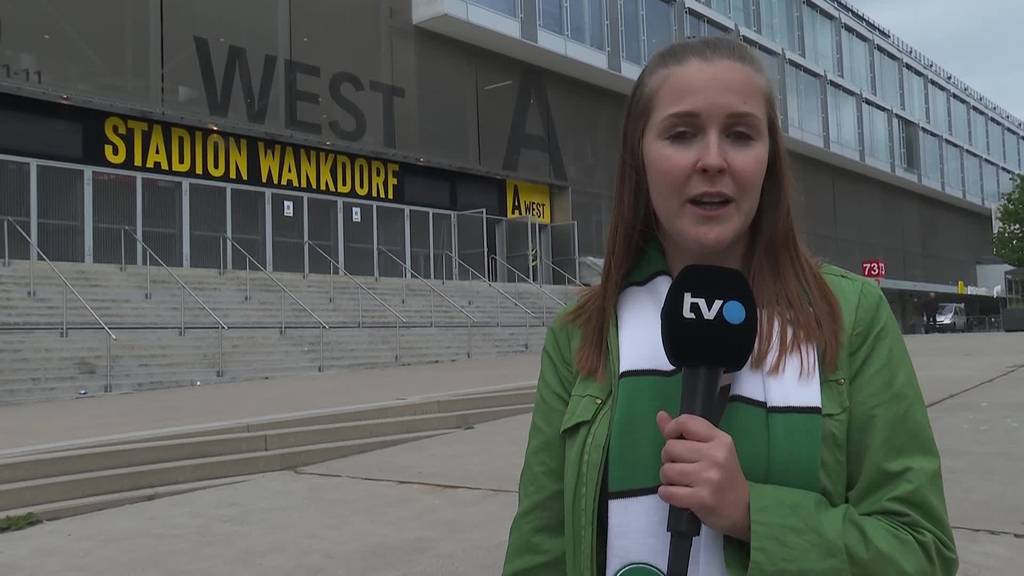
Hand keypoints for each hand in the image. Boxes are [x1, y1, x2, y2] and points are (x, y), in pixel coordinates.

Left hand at [656, 411, 750, 541]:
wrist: (744, 508)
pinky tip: (676, 494)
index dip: (671, 430)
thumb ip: (685, 432)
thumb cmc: (724, 475)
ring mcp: (709, 478)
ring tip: (681, 482)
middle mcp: (715, 456)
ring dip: (667, 478)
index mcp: (719, 439)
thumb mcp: (711, 449)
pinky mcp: (702, 498)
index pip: (685, 422)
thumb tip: (661, 415)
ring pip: (667, 470)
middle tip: (681, 467)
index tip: (673, 440)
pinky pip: (668, 492)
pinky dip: (666, 494)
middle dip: (669, 458)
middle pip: (670, 448)